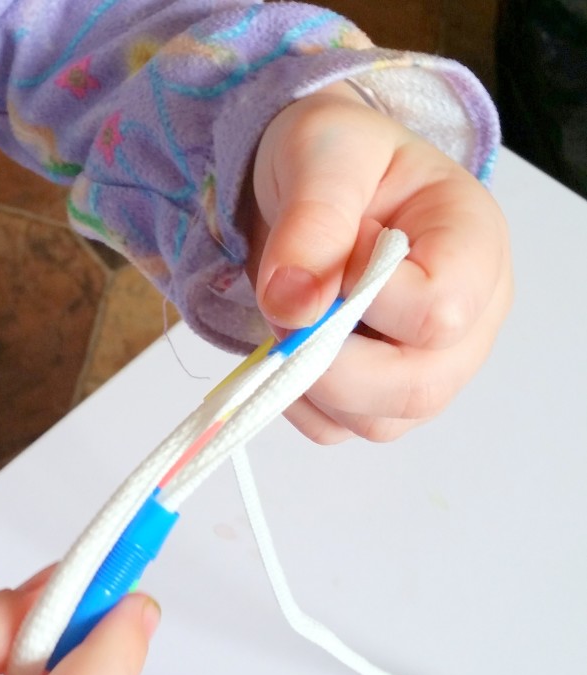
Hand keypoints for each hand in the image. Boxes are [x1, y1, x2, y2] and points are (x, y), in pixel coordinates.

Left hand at [244, 82, 512, 442]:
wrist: (312, 185)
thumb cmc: (337, 160)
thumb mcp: (324, 153)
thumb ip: (314, 220)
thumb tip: (294, 305)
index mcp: (475, 246)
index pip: (440, 312)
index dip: (368, 296)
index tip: (337, 248)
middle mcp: (470, 321)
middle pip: (417, 388)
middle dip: (332, 360)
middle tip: (291, 302)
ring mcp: (429, 370)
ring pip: (375, 421)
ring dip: (310, 380)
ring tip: (297, 311)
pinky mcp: (381, 401)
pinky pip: (336, 430)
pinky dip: (297, 400)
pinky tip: (293, 344)